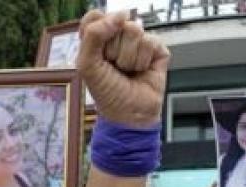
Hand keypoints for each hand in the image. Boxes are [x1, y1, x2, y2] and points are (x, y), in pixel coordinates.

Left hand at [76, 10, 169, 126]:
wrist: (130, 113)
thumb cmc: (107, 92)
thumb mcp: (88, 65)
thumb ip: (94, 35)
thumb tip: (120, 15)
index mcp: (98, 38)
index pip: (95, 16)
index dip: (97, 30)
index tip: (99, 52)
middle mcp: (119, 36)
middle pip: (116, 23)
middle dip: (113, 50)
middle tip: (114, 68)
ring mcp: (139, 41)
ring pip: (134, 31)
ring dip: (127, 58)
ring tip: (128, 71)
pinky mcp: (157, 48)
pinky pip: (149, 42)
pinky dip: (142, 61)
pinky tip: (142, 71)